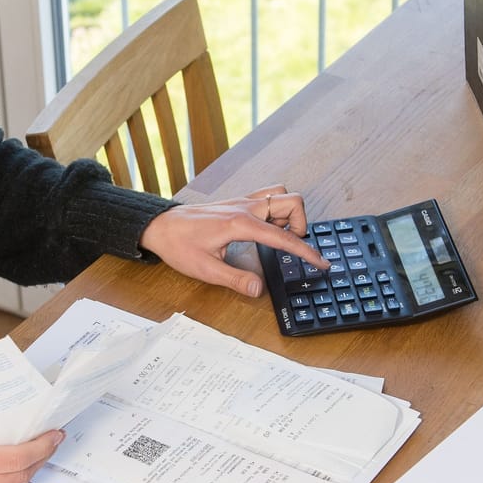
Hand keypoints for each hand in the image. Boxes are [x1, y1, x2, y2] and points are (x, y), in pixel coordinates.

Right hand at [0, 413, 62, 482]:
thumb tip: (17, 430)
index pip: (16, 459)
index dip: (41, 447)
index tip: (54, 435)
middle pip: (18, 477)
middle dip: (40, 458)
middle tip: (50, 441)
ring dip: (25, 472)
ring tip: (35, 453)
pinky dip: (6, 482)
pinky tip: (10, 467)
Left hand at [138, 184, 326, 299]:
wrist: (160, 226)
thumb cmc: (178, 245)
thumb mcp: (204, 269)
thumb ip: (234, 279)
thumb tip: (258, 289)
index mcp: (240, 223)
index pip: (284, 236)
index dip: (306, 251)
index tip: (321, 262)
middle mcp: (245, 207)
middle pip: (291, 200)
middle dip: (301, 223)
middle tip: (292, 246)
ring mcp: (242, 201)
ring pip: (281, 194)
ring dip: (288, 213)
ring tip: (278, 237)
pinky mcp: (238, 202)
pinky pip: (268, 197)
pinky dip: (275, 210)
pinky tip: (265, 230)